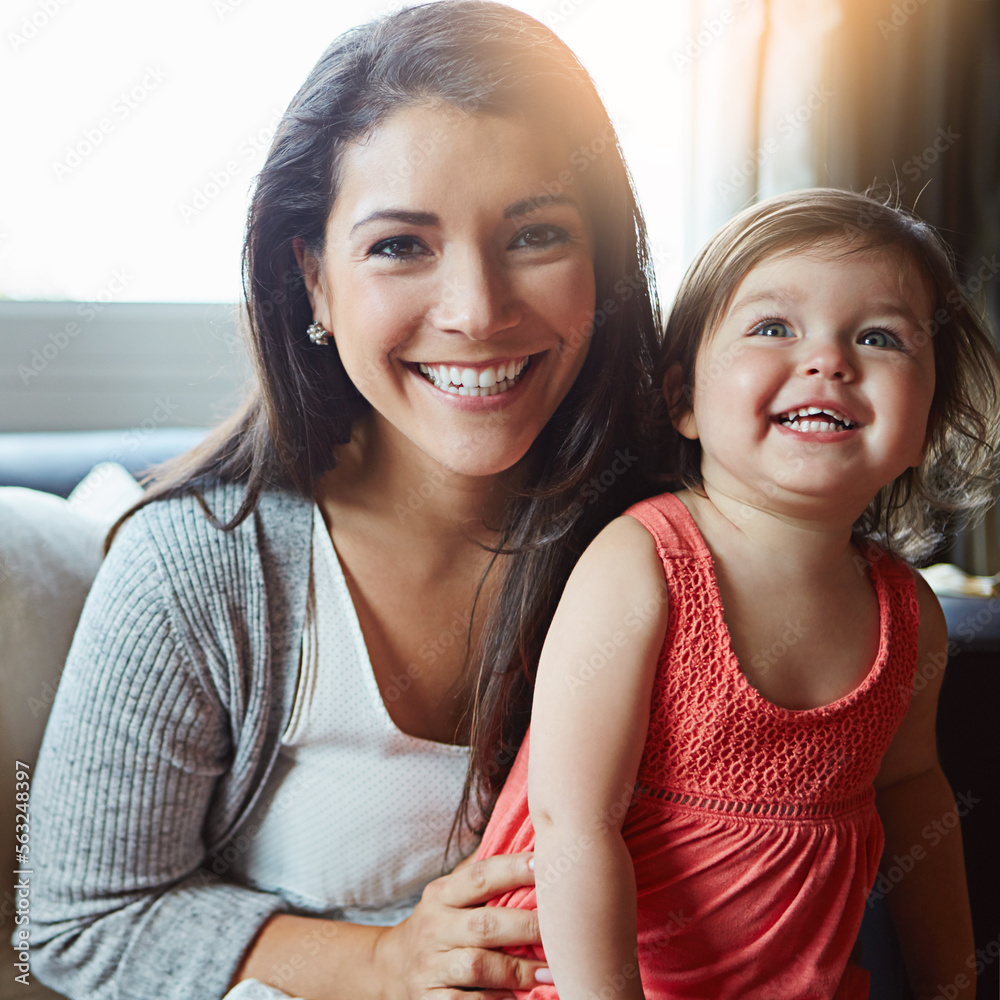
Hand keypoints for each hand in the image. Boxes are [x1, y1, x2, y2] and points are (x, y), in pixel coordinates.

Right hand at [373, 851, 545, 999]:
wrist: (392, 967)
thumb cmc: (439, 924)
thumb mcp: (449, 895)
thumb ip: (482, 875)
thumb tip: (529, 842)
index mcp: (440, 894)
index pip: (479, 876)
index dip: (512, 870)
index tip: (544, 866)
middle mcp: (433, 927)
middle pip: (484, 925)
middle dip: (525, 928)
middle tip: (559, 933)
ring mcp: (430, 965)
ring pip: (478, 966)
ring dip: (518, 970)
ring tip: (549, 971)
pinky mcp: (430, 999)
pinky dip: (495, 999)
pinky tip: (518, 996)